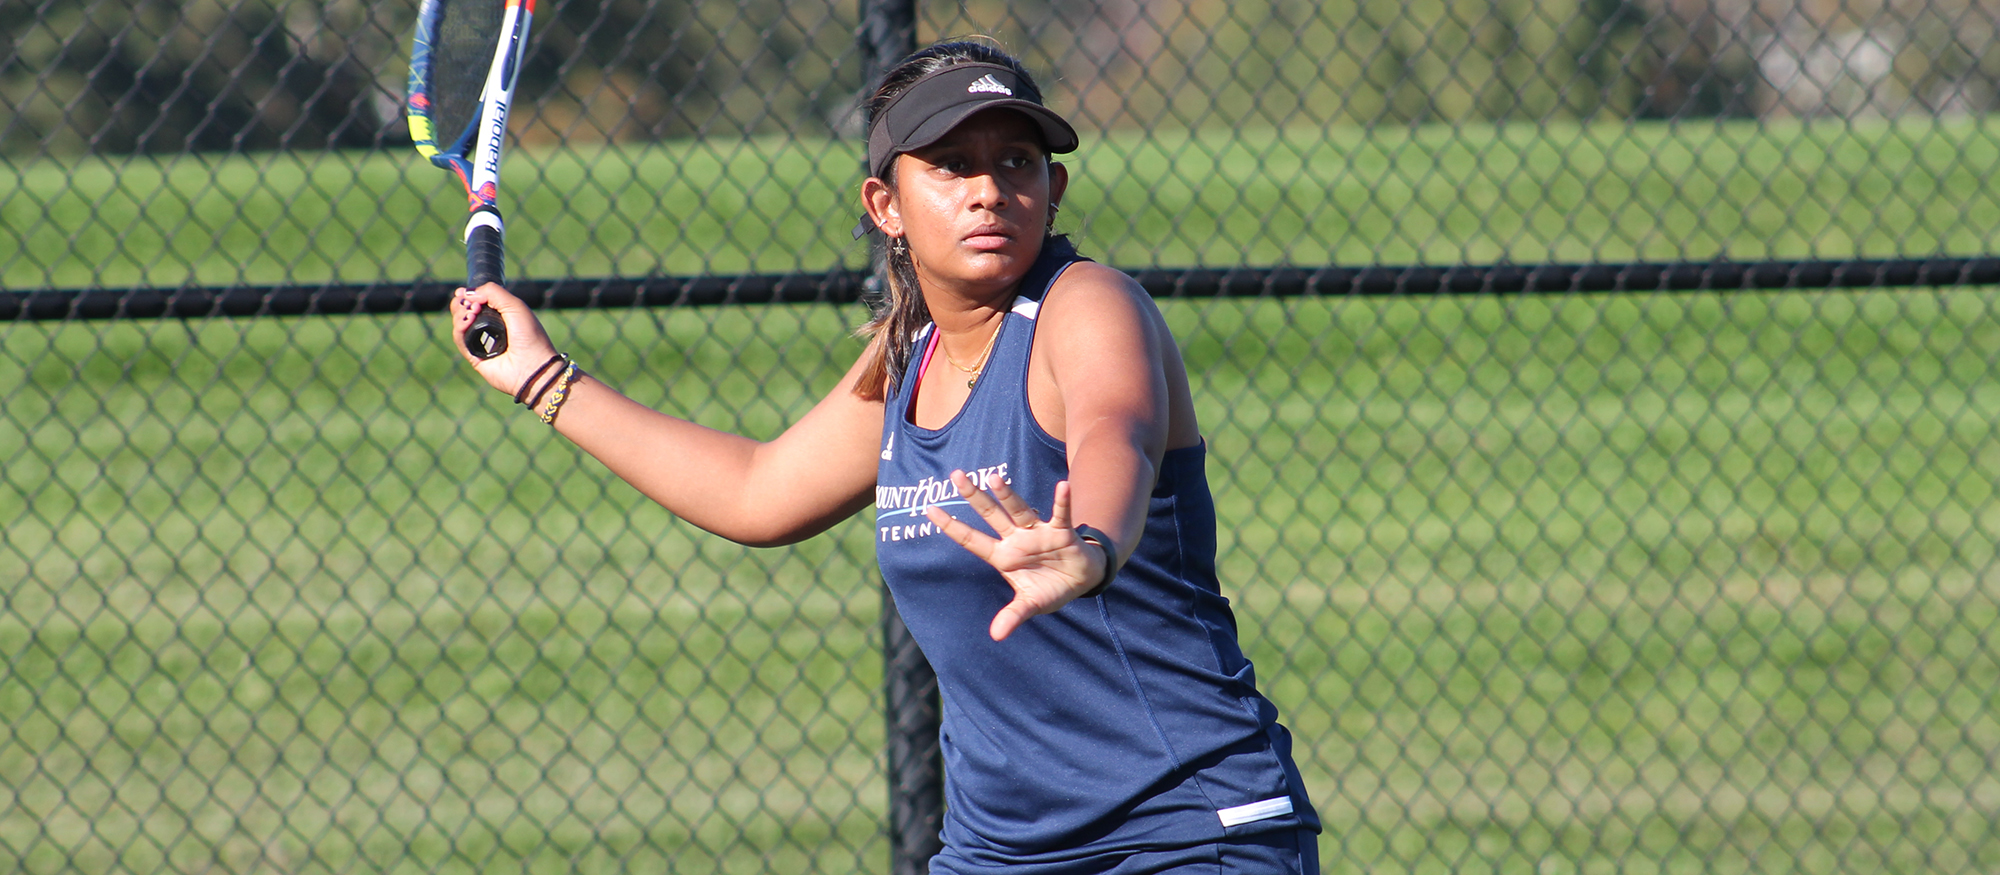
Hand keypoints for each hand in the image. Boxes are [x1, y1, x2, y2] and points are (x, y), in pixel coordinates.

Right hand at [450, 283, 560, 395]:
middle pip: (463, 311)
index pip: (476, 301)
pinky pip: (460, 339)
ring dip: (461, 314)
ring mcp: (480, 342)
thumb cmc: (530, 336)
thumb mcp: (515, 305)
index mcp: (500, 315)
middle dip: (462, 303)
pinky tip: (467, 320)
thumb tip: (467, 292)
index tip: (462, 292)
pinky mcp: (474, 356)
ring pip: (459, 323)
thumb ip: (493, 292)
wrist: (533, 366)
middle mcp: (489, 328)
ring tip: (473, 312)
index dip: (468, 295)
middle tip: (472, 305)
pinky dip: (460, 327)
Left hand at [923, 472, 1107, 640]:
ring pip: (1019, 510)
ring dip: (1008, 496)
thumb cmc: (1050, 589)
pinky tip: (1063, 485)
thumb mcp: (1030, 605)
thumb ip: (1013, 615)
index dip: (951, 526)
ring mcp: (1037, 533)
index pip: (972, 540)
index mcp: (1003, 557)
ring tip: (994, 479)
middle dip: (974, 497)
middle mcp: (1016, 540)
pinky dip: (1062, 501)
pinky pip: (1060, 514)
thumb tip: (997, 635)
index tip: (928, 509)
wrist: (1081, 581)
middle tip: (956, 476)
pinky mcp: (1061, 532)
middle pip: (991, 516)